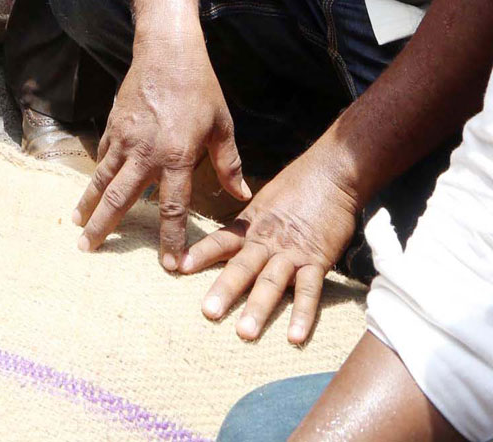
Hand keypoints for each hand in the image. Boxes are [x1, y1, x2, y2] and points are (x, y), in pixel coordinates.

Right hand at [73, 44, 247, 266]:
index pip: (172, 208)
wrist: (166, 51)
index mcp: (177, 157)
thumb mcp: (221, 126)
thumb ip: (228, 164)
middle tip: (88, 250)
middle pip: (120, 199)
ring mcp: (124, 139)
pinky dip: (97, 175)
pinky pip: (104, 156)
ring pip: (102, 179)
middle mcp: (145, 153)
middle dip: (105, 227)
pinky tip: (91, 189)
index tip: (168, 265)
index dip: (170, 239)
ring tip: (76, 226)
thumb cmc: (200, 88)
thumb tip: (241, 196)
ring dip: (88, 204)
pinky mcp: (113, 125)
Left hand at [180, 143, 360, 343]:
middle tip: (208, 313)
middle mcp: (267, 240)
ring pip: (271, 281)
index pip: (221, 240)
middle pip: (242, 266)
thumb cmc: (298, 185)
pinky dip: (302, 314)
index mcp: (251, 225)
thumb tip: (233, 241)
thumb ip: (249, 224)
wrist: (332, 174)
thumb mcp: (265, 202)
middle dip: (225, 290)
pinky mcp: (317, 260)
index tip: (178, 267)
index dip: (200, 254)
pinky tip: (294, 336)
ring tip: (245, 333)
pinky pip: (309, 290)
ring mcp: (291, 251)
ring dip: (258, 308)